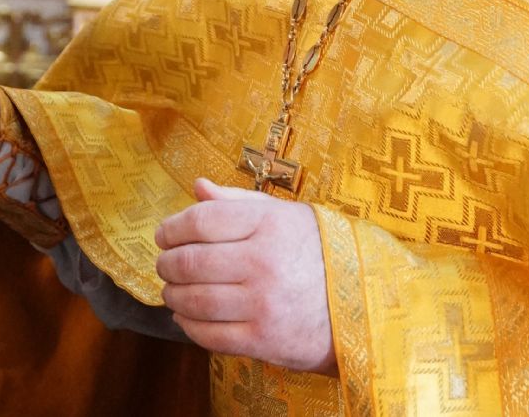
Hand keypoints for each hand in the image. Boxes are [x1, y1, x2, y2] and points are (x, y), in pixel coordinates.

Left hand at [155, 178, 336, 375]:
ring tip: (172, 291)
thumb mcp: (285, 215)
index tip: (164, 235)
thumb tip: (197, 188)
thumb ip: (237, 202)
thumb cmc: (317, 253)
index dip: (172, 228)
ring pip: (194, 301)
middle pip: (191, 262)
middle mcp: (264, 262)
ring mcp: (263, 304)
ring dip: (173, 296)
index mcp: (269, 223)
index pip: (201, 220)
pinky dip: (188, 326)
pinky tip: (186, 317)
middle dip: (167, 264)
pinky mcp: (263, 340)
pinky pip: (209, 335)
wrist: (364, 303)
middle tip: (165, 265)